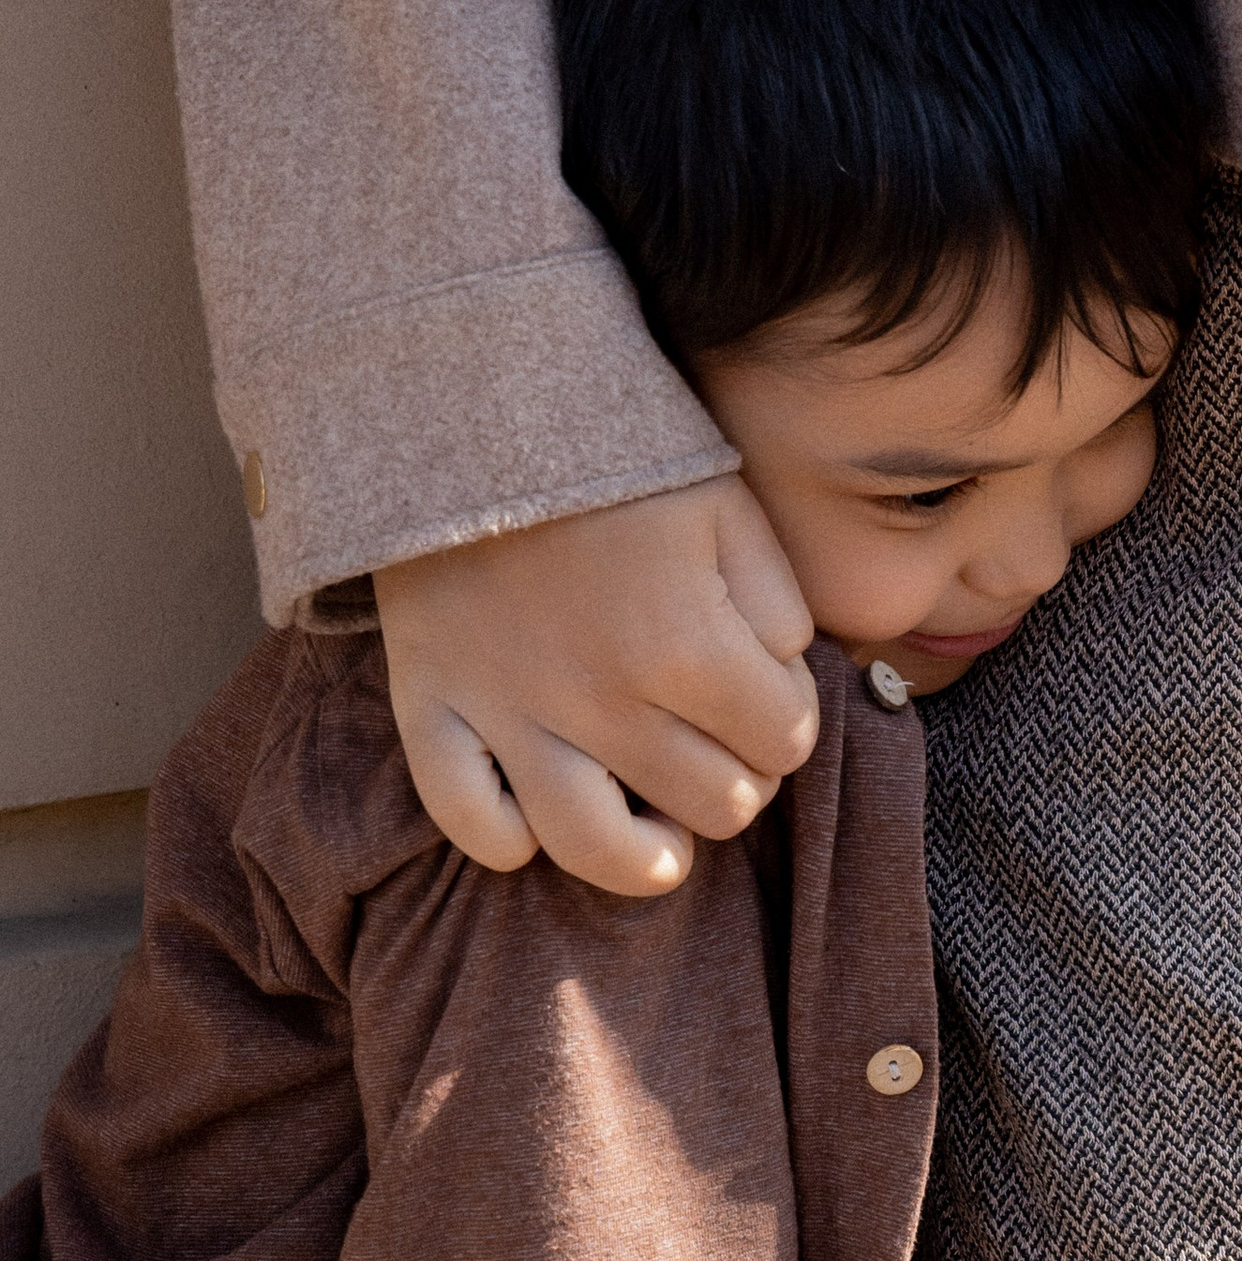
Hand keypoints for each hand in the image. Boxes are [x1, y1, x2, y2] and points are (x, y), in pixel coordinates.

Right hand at [375, 480, 818, 897]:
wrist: (467, 404)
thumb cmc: (613, 454)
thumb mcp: (727, 506)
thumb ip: (776, 603)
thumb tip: (779, 678)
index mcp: (688, 648)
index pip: (784, 743)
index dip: (789, 722)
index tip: (769, 694)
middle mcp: (602, 701)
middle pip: (712, 804)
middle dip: (737, 779)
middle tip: (720, 744)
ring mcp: (511, 713)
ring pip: (596, 849)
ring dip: (646, 856)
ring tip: (661, 838)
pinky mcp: (432, 707)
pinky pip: (468, 820)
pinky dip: (508, 838)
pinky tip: (539, 820)